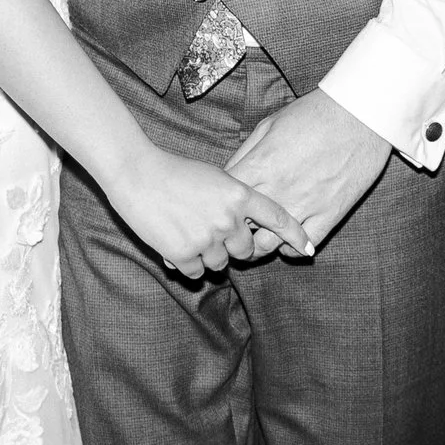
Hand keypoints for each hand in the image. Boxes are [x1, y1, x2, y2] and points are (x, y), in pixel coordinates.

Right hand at [104, 149, 311, 278]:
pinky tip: (174, 243)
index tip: (308, 248)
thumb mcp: (214, 176)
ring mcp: (206, 238)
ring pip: (220, 264)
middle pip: (246, 250)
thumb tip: (247, 224)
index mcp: (238, 194)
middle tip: (212, 234)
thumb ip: (234, 199)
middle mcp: (228, 218)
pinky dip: (187, 265)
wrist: (136, 174)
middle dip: (233, 247)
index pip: (277, 218)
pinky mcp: (183, 254)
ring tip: (186, 232)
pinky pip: (196, 273)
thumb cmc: (174, 171)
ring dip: (207, 256)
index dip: (295, 235)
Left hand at [224, 89, 391, 257]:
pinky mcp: (330, 215)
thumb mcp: (269, 125)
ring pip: (268, 244)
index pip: (225, 199)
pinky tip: (288, 239)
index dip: (219, 205)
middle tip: (235, 228)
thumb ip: (245, 154)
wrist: (360, 114)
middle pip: (241, 226)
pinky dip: (291, 248)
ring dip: (259, 244)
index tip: (223, 206)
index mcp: (260, 164)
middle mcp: (278, 189)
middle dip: (234, 229)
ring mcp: (305, 205)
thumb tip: (228, 177)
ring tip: (259, 237)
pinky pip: (303, 247)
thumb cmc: (312, 114)